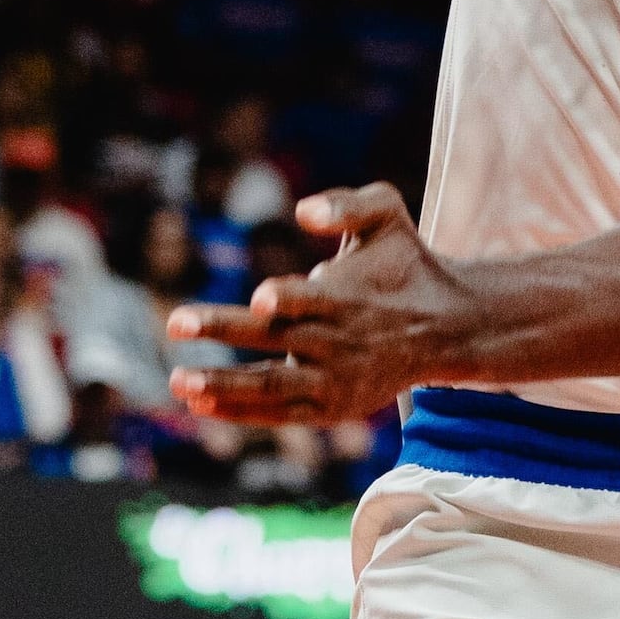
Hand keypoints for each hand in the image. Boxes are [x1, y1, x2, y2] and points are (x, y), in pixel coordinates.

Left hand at [168, 183, 462, 423]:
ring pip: (270, 385)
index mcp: (346, 298)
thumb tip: (303, 211)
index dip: (286, 299)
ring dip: (222, 384)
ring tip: (179, 380)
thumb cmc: (404, 264)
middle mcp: (335, 342)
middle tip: (175, 321)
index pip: (310, 301)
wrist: (444, 328)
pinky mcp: (329, 407)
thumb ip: (348, 204)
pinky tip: (201, 403)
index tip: (260, 296)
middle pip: (275, 340)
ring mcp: (331, 380)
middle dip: (224, 329)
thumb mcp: (388, 216)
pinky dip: (240, 411)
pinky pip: (277, 414)